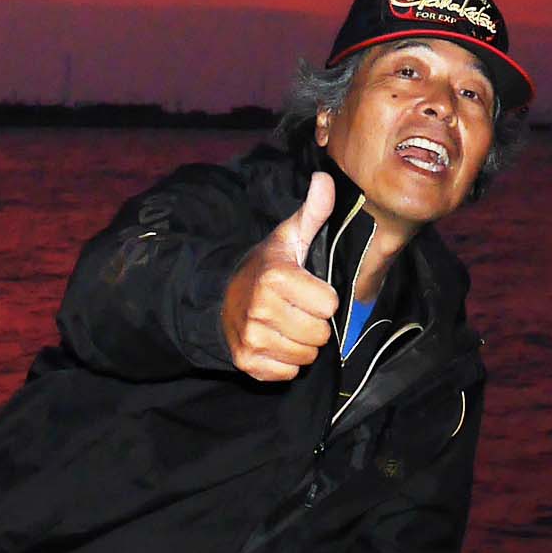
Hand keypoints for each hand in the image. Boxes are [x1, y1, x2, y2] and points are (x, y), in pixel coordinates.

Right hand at [220, 172, 339, 380]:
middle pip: (320, 334)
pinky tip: (275, 342)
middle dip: (314, 323)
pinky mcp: (247, 362)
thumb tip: (325, 179)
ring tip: (286, 324)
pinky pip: (287, 374)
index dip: (323, 297)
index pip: (330, 305)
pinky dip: (285, 362)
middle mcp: (261, 308)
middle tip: (296, 309)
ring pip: (306, 356)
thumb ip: (313, 212)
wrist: (222, 299)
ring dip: (301, 344)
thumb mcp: (288, 238)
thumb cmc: (266, 268)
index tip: (306, 288)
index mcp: (276, 276)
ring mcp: (252, 338)